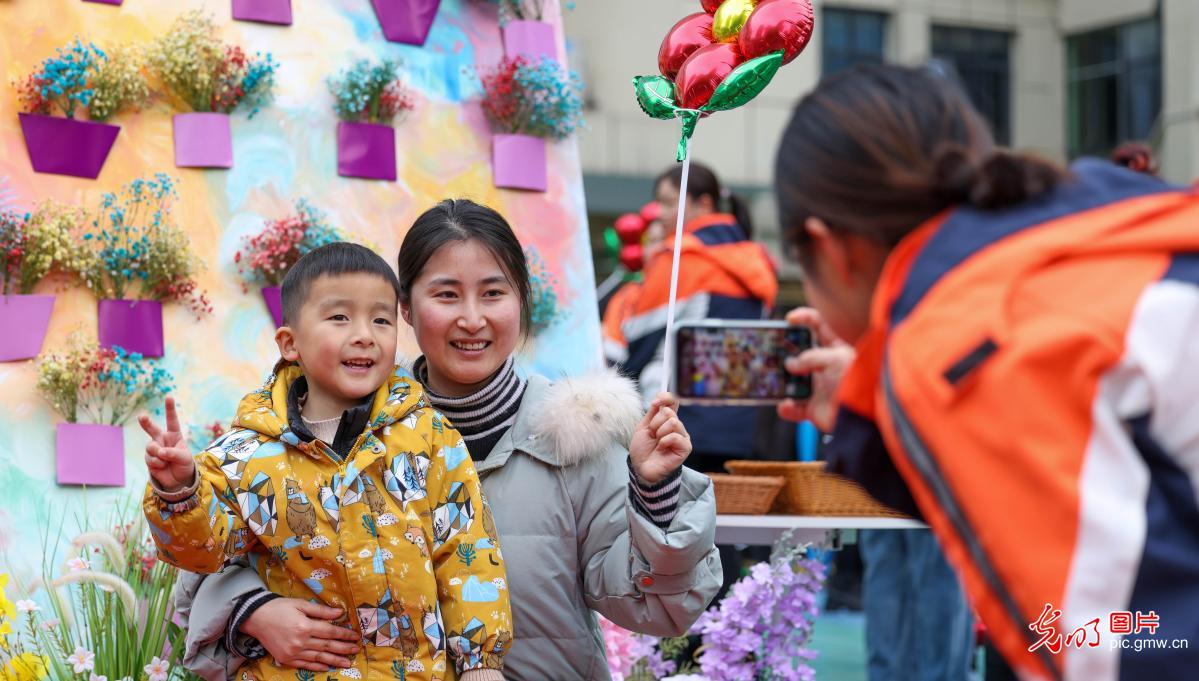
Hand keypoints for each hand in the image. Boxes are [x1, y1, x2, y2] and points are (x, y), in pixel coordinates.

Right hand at [138, 396, 194, 491]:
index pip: (172, 420)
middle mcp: (162, 439)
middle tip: (142, 416)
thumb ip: (174, 453)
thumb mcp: (185, 458)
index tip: (169, 396)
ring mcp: (154, 448)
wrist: (178, 480)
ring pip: (150, 447)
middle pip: (152, 428)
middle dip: (146, 422)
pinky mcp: (148, 458)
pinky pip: (149, 458)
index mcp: (174, 435)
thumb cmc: (184, 465)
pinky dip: (156, 463)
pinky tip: (162, 466)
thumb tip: (160, 452)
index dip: (170, 409)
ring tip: (165, 460)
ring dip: (158, 454)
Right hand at [240, 598, 360, 670]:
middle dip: (343, 648)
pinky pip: (305, 665)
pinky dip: (317, 666)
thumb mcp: (300, 604)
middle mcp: (300, 642)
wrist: (256, 618)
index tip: (355, 636)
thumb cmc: (279, 608)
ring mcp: (293, 653)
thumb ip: (321, 610)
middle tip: (356, 650)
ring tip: (347, 663)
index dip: (344, 634)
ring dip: (334, 660)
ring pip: (319, 657)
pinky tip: (327, 667)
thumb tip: (340, 613)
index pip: (330, 632)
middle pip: (327, 646)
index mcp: (305, 626)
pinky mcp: (286, 659)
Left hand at [629, 393, 691, 483]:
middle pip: (670, 412)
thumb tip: (659, 399)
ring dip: (659, 432)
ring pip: (673, 422)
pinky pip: (675, 436)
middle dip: (655, 423)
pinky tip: (661, 449)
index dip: (665, 398)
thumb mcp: (643, 427)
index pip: (673, 401)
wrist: (641, 468)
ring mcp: (682, 436)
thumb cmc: (642, 449)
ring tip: (657, 442)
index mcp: (667, 419)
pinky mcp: (685, 447)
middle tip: (652, 434)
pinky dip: (664, 441)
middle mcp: (677, 426)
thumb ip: (652, 413)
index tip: (654, 403)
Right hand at [777, 307, 855, 432]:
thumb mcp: (835, 359)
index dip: (803, 318)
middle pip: (798, 355)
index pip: (817, 327)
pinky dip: (786, 408)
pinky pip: (793, 408)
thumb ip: (810, 357)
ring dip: (780, 381)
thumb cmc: (855, 380)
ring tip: (774, 379)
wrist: (865, 414)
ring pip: (790, 381)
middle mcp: (823, 367)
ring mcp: (817, 388)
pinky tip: (787, 404)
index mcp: (834, 350)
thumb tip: (790, 365)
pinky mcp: (812, 409)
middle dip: (783, 352)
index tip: (789, 318)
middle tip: (772, 351)